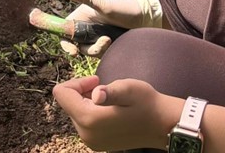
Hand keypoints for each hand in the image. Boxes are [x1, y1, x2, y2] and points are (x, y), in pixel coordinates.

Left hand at [53, 76, 172, 150]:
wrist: (162, 125)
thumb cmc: (146, 103)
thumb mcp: (129, 90)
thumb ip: (111, 91)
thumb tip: (97, 94)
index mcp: (89, 120)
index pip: (61, 94)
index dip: (76, 82)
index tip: (96, 80)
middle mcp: (86, 134)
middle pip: (67, 104)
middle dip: (81, 92)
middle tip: (103, 86)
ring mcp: (91, 142)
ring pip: (75, 112)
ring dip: (86, 102)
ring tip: (108, 98)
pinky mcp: (97, 144)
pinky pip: (83, 123)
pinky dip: (91, 112)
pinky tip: (109, 110)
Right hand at [59, 0, 161, 56]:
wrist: (145, 19)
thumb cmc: (123, 8)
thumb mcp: (104, 3)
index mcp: (81, 17)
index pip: (65, 32)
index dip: (65, 43)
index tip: (73, 51)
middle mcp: (86, 28)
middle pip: (76, 45)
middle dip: (87, 49)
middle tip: (102, 44)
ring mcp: (96, 38)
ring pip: (89, 51)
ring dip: (98, 49)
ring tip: (110, 41)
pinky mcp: (106, 46)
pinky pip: (100, 55)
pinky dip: (105, 52)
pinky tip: (114, 45)